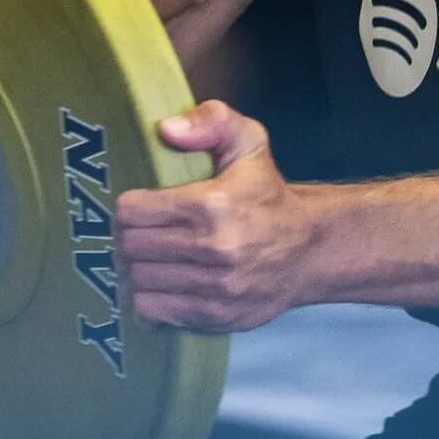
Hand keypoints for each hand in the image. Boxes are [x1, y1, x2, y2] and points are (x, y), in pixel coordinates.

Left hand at [114, 100, 312, 333]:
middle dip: (129, 238)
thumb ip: (211, 121)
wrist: (309, 250)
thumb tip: (166, 130)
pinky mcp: (215, 317)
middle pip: (132, 247)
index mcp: (213, 204)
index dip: (130, 207)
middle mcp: (213, 248)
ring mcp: (215, 288)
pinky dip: (148, 299)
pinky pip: (154, 311)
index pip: (133, 211)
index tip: (139, 206)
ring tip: (149, 258)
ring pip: (139, 280)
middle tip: (140, 233)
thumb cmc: (267, 194)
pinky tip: (160, 284)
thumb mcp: (248, 142)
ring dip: (137, 269)